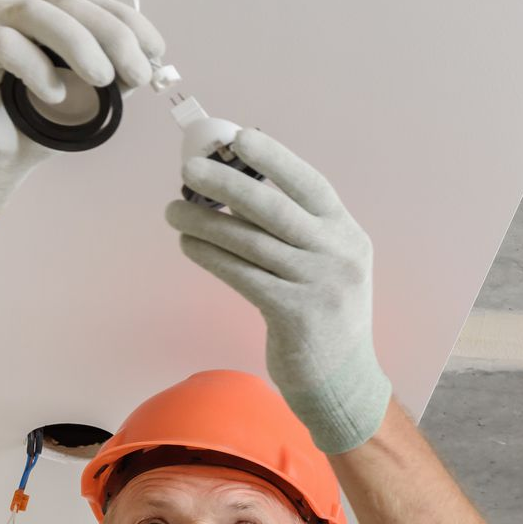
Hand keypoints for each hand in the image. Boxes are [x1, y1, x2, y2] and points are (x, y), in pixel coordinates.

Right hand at [0, 0, 165, 214]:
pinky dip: (36, 68)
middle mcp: (13, 13)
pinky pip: (4, 44)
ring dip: (78, 45)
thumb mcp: (86, 101)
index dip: (126, 21)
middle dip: (112, 36)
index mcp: (45, 19)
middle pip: (69, 5)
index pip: (90, 3)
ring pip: (37, 14)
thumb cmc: (34, 129)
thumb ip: (112, 78)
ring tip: (102, 79)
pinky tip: (54, 95)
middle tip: (138, 73)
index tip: (156, 50)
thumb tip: (148, 65)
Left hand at [164, 128, 391, 453]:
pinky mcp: (295, 314)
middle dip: (227, 183)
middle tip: (190, 170)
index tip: (238, 138)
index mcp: (348, 236)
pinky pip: (242, 275)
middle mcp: (338, 255)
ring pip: (250, 242)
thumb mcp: (330, 268)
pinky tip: (189, 245)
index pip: (310, 184)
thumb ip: (301, 234)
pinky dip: (211, 256)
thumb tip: (240, 189)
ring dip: (206, 222)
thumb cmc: (327, 321)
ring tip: (174, 211)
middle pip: (274, 208)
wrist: (343, 385)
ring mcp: (319, 285)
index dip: (273, 159)